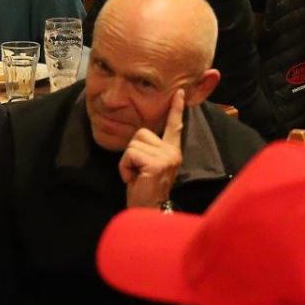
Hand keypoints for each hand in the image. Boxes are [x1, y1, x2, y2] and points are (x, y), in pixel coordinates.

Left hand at [119, 89, 184, 207]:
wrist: (148, 211)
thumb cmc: (144, 190)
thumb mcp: (148, 165)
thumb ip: (149, 150)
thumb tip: (141, 136)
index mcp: (171, 151)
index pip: (174, 126)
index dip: (176, 109)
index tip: (179, 93)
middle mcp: (172, 152)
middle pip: (140, 133)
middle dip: (131, 152)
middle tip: (138, 171)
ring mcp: (166, 157)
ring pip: (133, 144)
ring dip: (127, 161)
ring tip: (136, 176)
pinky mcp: (157, 163)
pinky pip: (130, 154)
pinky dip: (125, 167)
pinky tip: (134, 179)